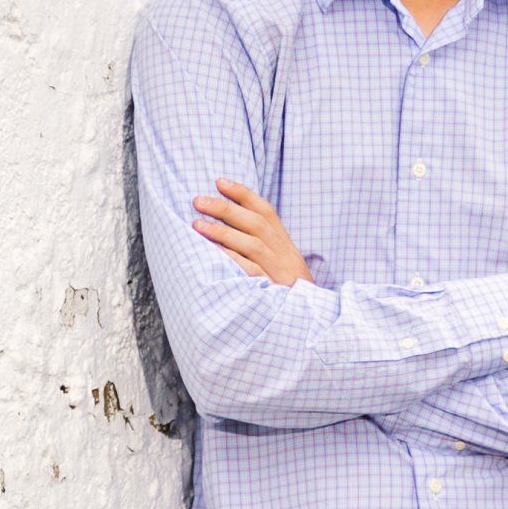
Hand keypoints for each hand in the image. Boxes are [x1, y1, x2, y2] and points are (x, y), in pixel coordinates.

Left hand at [193, 180, 313, 286]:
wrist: (310, 327)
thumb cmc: (288, 297)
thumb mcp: (283, 269)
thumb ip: (264, 249)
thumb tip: (230, 227)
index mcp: (287, 248)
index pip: (267, 212)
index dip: (243, 194)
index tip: (219, 181)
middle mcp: (286, 257)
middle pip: (257, 224)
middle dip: (226, 208)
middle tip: (197, 200)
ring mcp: (281, 275)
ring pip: (253, 245)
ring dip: (223, 232)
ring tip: (197, 224)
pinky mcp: (274, 293)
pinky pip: (250, 272)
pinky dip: (231, 259)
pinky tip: (211, 252)